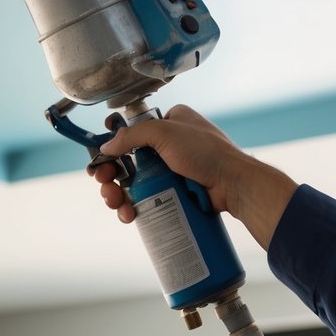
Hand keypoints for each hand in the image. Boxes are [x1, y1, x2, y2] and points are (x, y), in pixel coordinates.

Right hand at [90, 104, 297, 249]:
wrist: (234, 185)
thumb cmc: (207, 153)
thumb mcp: (166, 133)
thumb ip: (133, 135)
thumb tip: (107, 146)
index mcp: (169, 122)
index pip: (132, 131)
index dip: (114, 146)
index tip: (101, 159)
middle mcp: (168, 145)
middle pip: (127, 160)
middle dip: (111, 175)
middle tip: (104, 185)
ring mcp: (171, 170)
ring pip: (133, 182)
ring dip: (117, 193)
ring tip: (115, 203)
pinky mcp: (174, 192)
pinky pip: (146, 198)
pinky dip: (133, 206)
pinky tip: (128, 214)